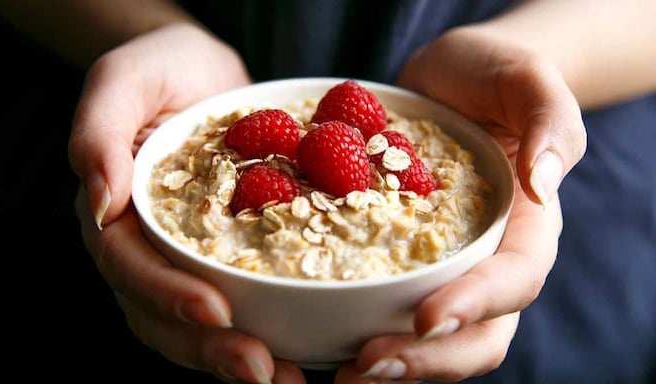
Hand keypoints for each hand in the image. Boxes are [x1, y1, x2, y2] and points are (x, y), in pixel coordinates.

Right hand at [68, 23, 306, 382]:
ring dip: (239, 357)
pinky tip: (303, 350)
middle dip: (209, 347)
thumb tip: (99, 200)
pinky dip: (269, 329)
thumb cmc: (161, 68)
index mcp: (116, 215)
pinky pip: (243, 300)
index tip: (215, 311)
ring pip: (200, 325)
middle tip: (260, 369)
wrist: (206, 74)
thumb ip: (99, 132)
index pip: (130, 268)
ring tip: (286, 378)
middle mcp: (148, 248)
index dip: (167, 294)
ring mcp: (189, 258)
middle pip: (162, 315)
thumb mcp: (124, 81)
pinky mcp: (231, 255)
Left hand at [334, 26, 585, 381]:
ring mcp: (443, 267)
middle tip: (368, 366)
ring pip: (433, 337)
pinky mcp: (399, 260)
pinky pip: (387, 305)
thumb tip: (543, 181)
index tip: (425, 318)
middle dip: (427, 359)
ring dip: (394, 364)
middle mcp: (488, 259)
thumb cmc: (491, 76)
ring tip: (343, 372)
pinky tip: (319, 333)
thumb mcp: (525, 80)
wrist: (446, 81)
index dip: (475, 305)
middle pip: (477, 333)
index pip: (514, 279)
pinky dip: (361, 328)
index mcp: (527, 226)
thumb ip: (548, 120)